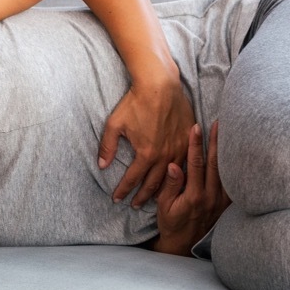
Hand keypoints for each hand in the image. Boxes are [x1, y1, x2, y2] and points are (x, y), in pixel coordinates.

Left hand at [98, 77, 194, 207]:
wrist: (160, 85)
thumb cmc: (136, 102)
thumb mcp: (114, 124)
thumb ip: (107, 147)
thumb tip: (101, 166)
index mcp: (146, 154)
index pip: (132, 179)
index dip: (123, 191)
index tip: (117, 199)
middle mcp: (164, 155)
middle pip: (152, 183)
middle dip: (142, 196)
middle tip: (135, 205)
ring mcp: (179, 148)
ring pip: (171, 177)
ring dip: (161, 190)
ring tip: (154, 199)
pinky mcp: (188, 140)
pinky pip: (185, 163)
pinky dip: (178, 175)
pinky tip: (175, 181)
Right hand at [150, 121, 231, 255]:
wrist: (184, 244)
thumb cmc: (171, 223)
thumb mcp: (164, 205)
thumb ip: (170, 185)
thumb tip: (173, 165)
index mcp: (194, 195)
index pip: (195, 163)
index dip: (195, 144)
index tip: (196, 127)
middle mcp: (210, 197)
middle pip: (215, 163)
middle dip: (216, 141)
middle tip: (219, 122)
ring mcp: (221, 201)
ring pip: (226, 171)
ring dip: (227, 151)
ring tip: (230, 132)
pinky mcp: (226, 204)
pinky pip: (232, 182)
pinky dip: (234, 167)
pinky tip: (236, 154)